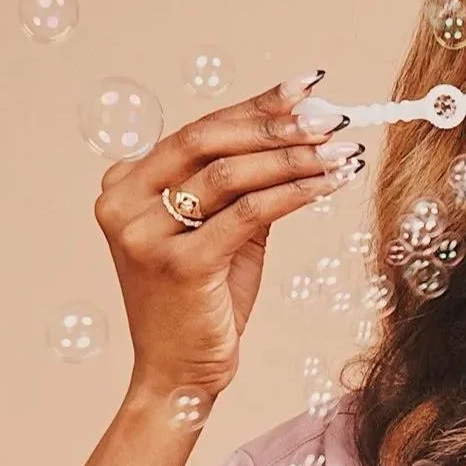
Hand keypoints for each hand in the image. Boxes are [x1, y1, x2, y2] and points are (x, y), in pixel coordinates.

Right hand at [95, 74, 367, 403]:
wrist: (178, 379)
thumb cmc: (201, 306)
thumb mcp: (218, 235)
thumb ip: (241, 187)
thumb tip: (301, 130)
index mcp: (124, 184)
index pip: (199, 130)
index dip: (256, 105)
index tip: (308, 86)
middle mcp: (124, 202)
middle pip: (210, 141)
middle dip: (278, 125)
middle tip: (331, 116)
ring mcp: (145, 234)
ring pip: (230, 174)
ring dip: (294, 157)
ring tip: (341, 149)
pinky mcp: (178, 264)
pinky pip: (248, 214)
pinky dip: (294, 194)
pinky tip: (328, 184)